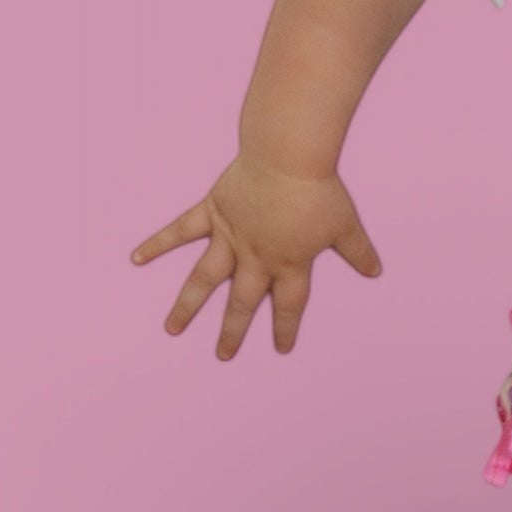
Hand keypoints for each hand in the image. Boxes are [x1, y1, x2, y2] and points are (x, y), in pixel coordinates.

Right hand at [130, 155, 382, 359]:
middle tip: (223, 354)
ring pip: (204, 279)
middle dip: (233, 331)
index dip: (286, 328)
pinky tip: (136, 259)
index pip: (289, 305)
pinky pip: (180, 231)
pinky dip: (158, 244)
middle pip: (242, 303)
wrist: (288, 156)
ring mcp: (229, 236)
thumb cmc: (319, 189)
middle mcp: (255, 257)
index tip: (281, 349)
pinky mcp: (212, 212)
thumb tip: (376, 271)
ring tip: (172, 329)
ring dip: (188, 305)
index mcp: (289, 263)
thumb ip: (358, 251)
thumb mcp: (346, 223)